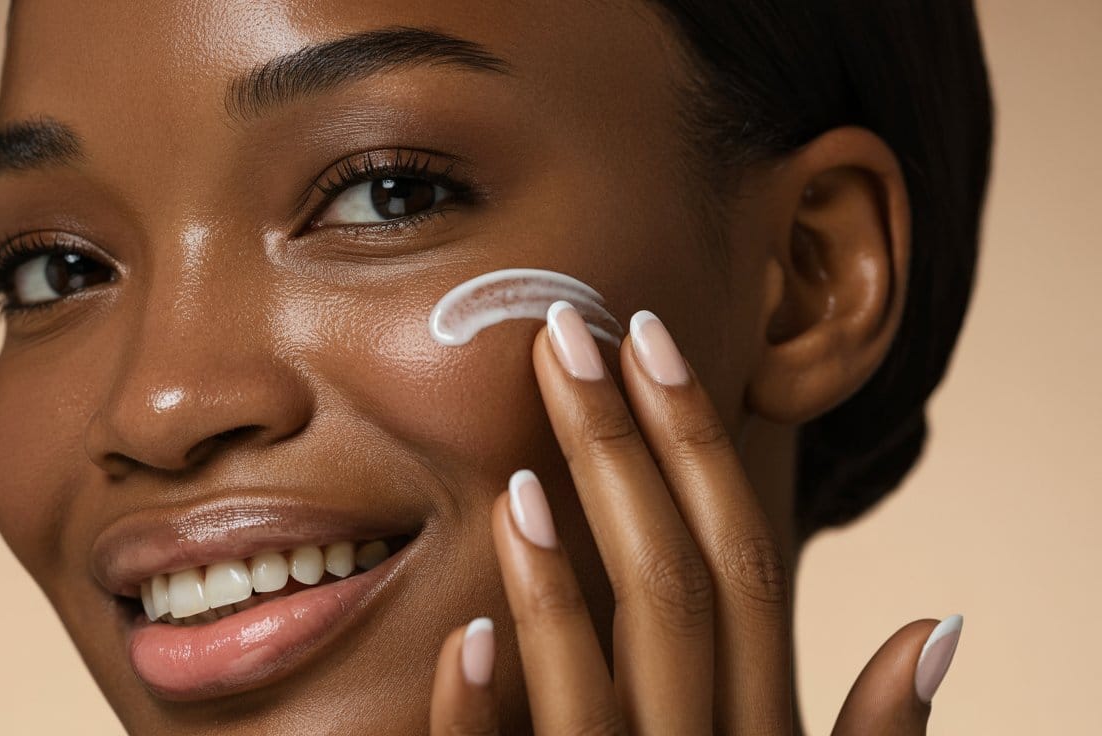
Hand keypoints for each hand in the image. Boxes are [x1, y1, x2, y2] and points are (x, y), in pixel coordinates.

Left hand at [428, 303, 962, 734]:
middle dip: (621, 454)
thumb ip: (869, 735)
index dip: (696, 441)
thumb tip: (933, 630)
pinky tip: (462, 641)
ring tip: (522, 475)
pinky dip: (490, 716)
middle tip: (568, 338)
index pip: (737, 557)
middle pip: (671, 586)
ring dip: (562, 580)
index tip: (648, 341)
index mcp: (764, 727)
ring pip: (600, 681)